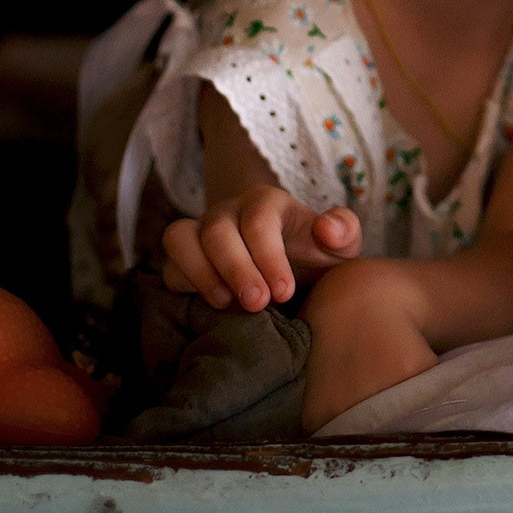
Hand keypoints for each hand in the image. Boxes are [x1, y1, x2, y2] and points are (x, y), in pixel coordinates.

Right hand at [161, 185, 362, 311]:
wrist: (293, 281)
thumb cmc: (315, 261)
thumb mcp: (340, 249)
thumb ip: (344, 231)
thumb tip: (328, 229)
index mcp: (266, 204)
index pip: (259, 220)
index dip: (268, 256)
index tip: (284, 291)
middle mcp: (228, 213)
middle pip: (217, 230)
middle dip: (236, 268)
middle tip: (257, 304)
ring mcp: (201, 234)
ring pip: (180, 238)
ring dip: (200, 273)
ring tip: (226, 304)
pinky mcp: (183, 261)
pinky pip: (169, 266)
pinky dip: (185, 285)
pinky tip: (210, 309)